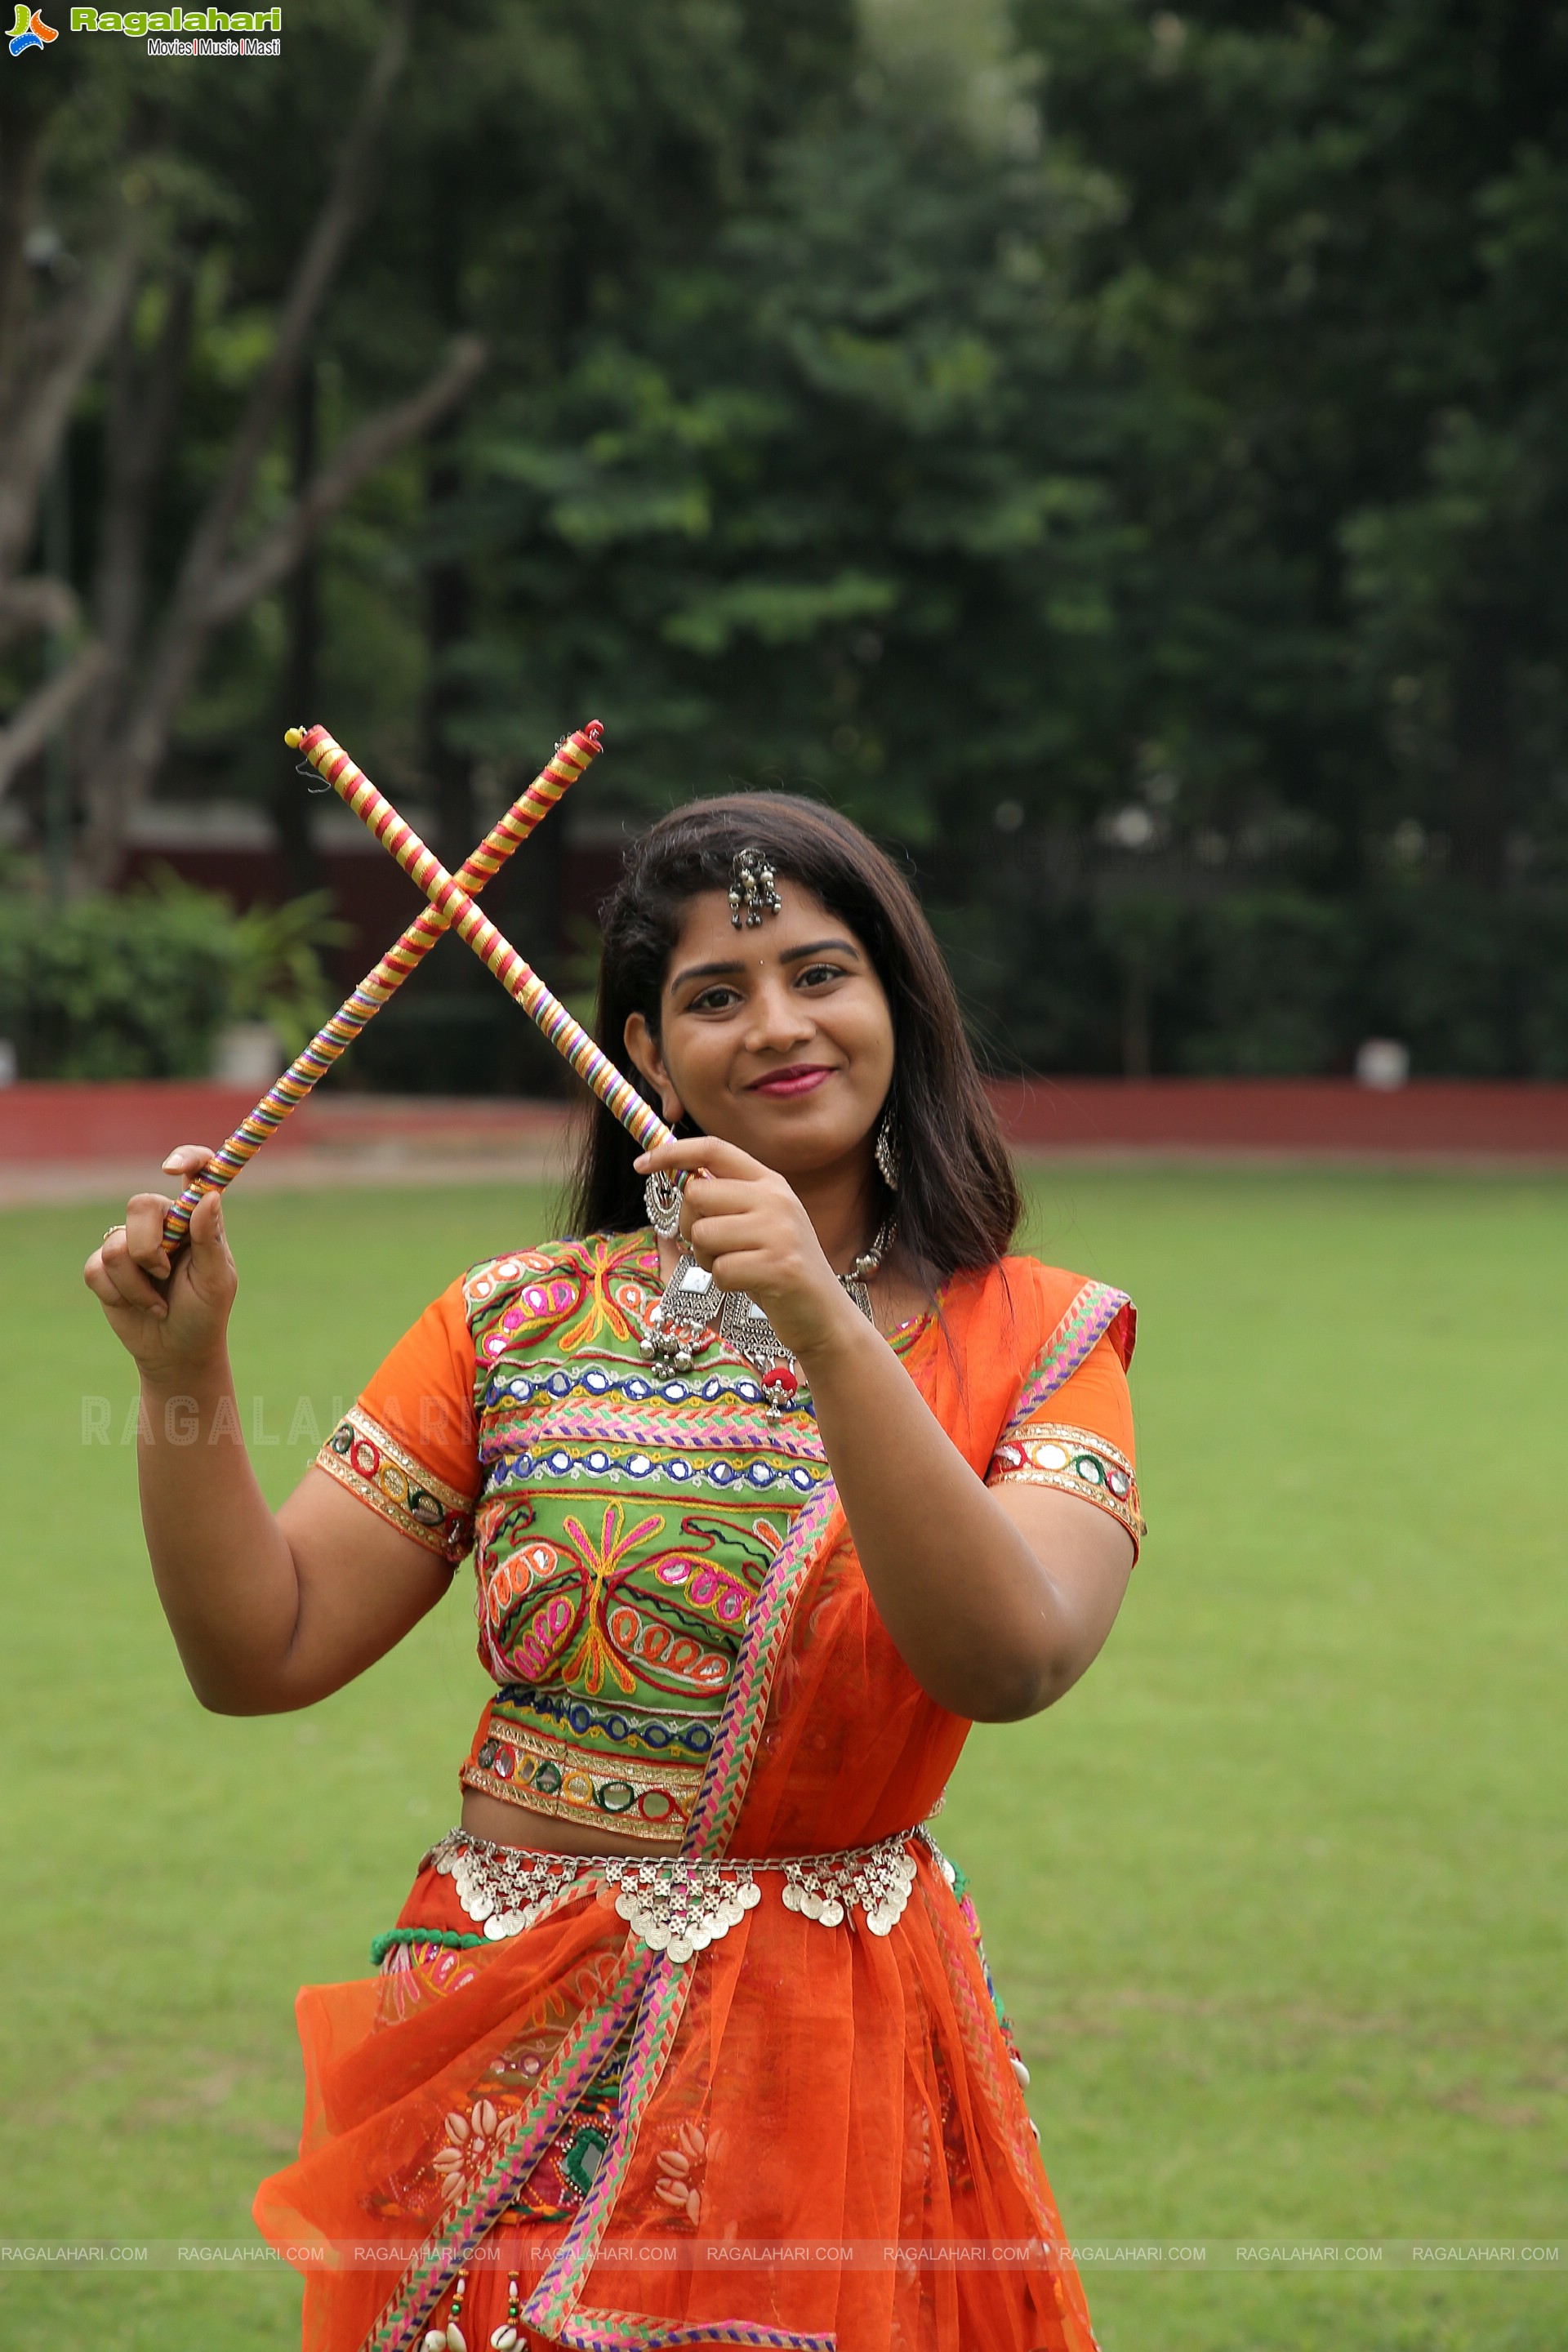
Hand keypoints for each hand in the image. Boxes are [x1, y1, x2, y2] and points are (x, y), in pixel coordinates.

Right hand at [82, 1144, 237, 1384]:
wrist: (177, 1352)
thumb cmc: (205, 1313)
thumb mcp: (215, 1279)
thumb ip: (210, 1238)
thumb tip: (209, 1196)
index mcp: (196, 1219)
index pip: (195, 1172)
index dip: (186, 1157)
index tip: (171, 1168)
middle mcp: (163, 1224)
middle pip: (140, 1205)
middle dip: (150, 1247)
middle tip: (165, 1272)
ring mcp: (131, 1244)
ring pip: (116, 1244)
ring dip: (138, 1283)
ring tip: (158, 1301)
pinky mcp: (105, 1268)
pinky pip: (97, 1268)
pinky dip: (120, 1294)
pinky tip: (140, 1306)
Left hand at [635, 1135, 862, 1362]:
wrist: (824, 1314)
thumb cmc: (778, 1268)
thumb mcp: (758, 1222)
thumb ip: (725, 1199)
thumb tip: (673, 1177)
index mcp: (770, 1182)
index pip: (714, 1149)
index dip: (673, 1152)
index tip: (641, 1165)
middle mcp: (777, 1199)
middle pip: (698, 1193)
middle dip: (690, 1225)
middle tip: (713, 1247)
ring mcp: (781, 1231)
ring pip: (703, 1234)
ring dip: (709, 1259)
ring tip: (738, 1267)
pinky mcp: (780, 1266)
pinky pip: (721, 1270)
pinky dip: (725, 1284)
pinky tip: (749, 1285)